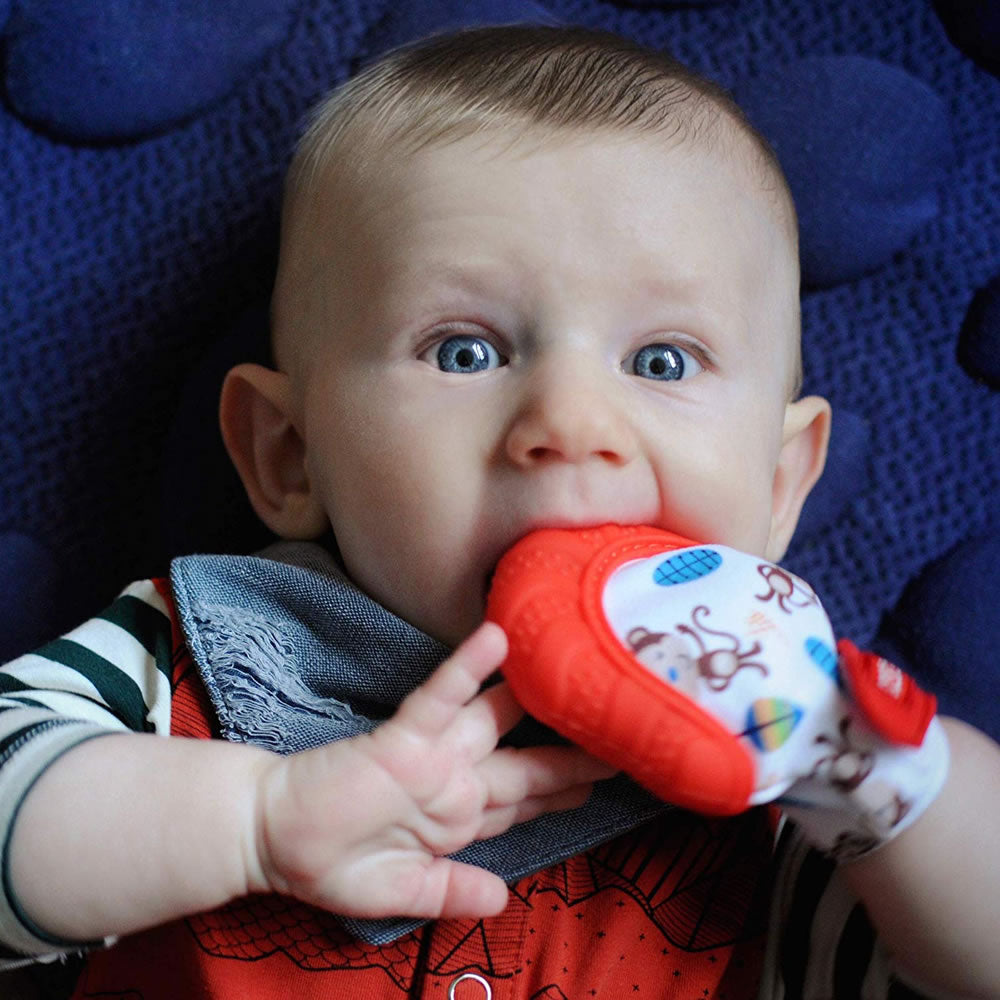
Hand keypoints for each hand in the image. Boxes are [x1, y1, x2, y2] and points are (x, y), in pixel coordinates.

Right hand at [249, 622, 613, 919]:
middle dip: (574, 754)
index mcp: (458, 818)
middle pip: (527, 765)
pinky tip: (496, 638)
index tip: (603, 781)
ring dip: (534, 699)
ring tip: (581, 673)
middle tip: (624, 734)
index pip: (523, 804)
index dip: (562, 793)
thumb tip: (505, 897)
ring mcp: (434, 756)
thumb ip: (452, 892)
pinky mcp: (404, 737)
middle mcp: (455, 781)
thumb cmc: (331, 864)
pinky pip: (441, 698)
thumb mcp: (400, 893)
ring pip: (496, 721)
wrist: (272, 838)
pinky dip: (468, 670)